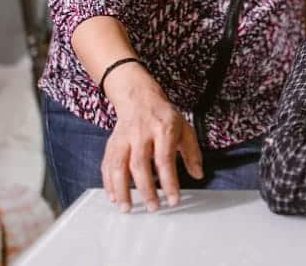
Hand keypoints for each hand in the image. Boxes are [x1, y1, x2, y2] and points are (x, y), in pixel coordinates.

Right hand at [101, 64, 203, 211]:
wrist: (139, 98)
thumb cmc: (163, 117)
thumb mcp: (184, 128)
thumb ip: (192, 152)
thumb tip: (198, 175)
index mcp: (163, 129)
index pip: (165, 159)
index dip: (169, 182)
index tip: (173, 200)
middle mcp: (141, 134)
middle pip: (140, 164)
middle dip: (145, 189)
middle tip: (153, 207)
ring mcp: (123, 139)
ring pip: (118, 166)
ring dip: (121, 189)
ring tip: (127, 208)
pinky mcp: (112, 144)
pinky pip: (107, 165)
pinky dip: (108, 183)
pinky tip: (113, 197)